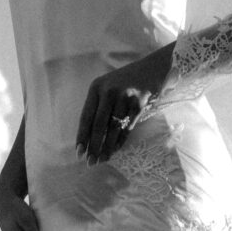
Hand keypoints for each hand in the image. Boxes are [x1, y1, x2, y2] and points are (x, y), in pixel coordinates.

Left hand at [76, 45, 172, 163]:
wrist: (152, 68)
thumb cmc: (126, 82)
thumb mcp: (108, 88)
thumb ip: (98, 107)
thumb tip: (88, 137)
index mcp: (96, 87)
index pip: (86, 116)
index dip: (82, 135)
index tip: (79, 152)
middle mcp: (109, 91)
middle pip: (98, 124)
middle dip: (94, 145)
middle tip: (90, 161)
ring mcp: (125, 96)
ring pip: (113, 128)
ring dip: (107, 146)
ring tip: (103, 159)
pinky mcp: (139, 103)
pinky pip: (127, 126)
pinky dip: (121, 140)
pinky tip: (116, 149)